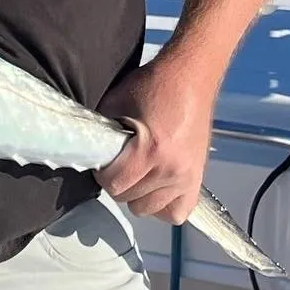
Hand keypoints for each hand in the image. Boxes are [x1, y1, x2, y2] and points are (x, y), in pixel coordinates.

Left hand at [94, 50, 218, 223]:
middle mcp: (172, 170)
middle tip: (118, 166)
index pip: (116, 185)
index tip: (102, 164)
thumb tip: (91, 153)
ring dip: (138, 195)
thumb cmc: (153, 86)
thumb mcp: (116, 103)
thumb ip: (102, 133)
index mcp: (152, 150)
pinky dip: (164, 205)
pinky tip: (155, 188)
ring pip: (151, 209)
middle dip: (118, 184)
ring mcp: (188, 177)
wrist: (190, 77)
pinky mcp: (199, 178)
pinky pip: (179, 211)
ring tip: (136, 175)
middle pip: (131, 200)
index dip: (102, 176)